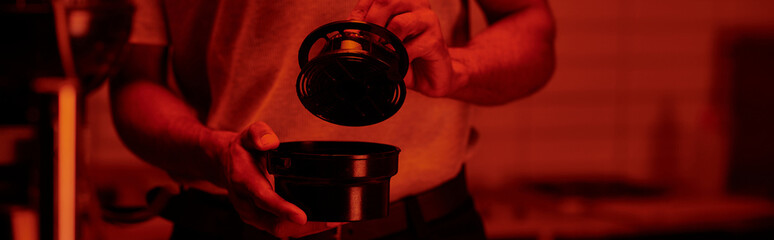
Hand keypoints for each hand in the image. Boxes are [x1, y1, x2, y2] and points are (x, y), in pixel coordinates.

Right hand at [213, 122, 334, 237]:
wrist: (223, 164)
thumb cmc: (240, 151)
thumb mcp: (247, 134)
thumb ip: (259, 134)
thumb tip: (271, 141)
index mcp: (244, 181)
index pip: (264, 198)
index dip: (282, 209)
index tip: (301, 216)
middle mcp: (246, 203)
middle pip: (275, 223)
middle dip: (303, 226)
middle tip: (329, 221)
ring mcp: (251, 214)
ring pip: (279, 230)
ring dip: (304, 230)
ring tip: (328, 222)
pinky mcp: (258, 220)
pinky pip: (279, 230)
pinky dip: (299, 229)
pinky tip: (316, 223)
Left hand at [349, 0, 466, 97]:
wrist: (434, 76)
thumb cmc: (408, 56)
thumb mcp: (386, 42)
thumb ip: (371, 33)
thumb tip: (349, 35)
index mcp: (402, 1)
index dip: (360, 10)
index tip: (350, 28)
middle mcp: (416, 4)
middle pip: (386, 1)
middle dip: (369, 23)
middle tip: (363, 42)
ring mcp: (427, 20)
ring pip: (399, 23)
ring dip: (383, 41)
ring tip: (379, 54)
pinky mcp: (435, 40)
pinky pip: (411, 47)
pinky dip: (398, 58)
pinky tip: (396, 64)